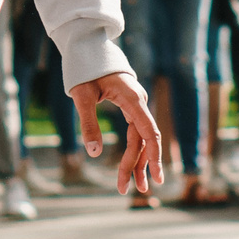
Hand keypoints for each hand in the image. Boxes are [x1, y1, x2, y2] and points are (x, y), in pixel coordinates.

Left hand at [68, 71, 162, 194]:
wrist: (88, 48)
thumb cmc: (85, 70)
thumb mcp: (82, 96)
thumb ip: (88, 123)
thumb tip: (93, 153)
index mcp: (132, 99)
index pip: (149, 132)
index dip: (153, 156)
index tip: (156, 176)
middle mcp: (138, 102)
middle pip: (144, 140)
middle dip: (139, 166)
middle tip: (131, 190)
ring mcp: (135, 105)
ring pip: (140, 138)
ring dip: (137, 162)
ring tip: (130, 186)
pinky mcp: (130, 107)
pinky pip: (135, 132)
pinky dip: (133, 150)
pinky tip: (131, 167)